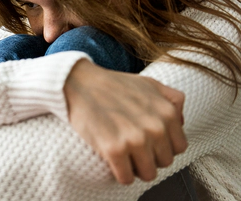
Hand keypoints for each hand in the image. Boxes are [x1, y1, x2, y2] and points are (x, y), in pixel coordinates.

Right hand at [63, 59, 186, 184]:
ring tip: (124, 155)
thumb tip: (180, 122)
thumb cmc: (112, 84)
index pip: (178, 147)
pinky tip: (113, 160)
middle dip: (149, 157)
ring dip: (135, 168)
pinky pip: (126, 178)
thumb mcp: (149, 83)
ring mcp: (135, 140)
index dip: (162, 146)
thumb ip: (172, 99)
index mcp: (167, 113)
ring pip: (147, 174)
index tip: (148, 142)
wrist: (79, 82)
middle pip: (163, 162)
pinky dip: (120, 173)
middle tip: (133, 147)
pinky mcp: (114, 149)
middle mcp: (155, 128)